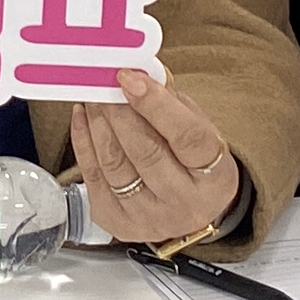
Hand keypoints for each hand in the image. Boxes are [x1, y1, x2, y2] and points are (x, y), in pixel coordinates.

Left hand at [72, 66, 244, 247]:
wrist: (187, 206)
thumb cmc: (192, 161)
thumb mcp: (197, 128)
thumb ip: (170, 103)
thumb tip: (137, 76)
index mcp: (215, 178)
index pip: (188, 138)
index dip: (156, 105)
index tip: (129, 78)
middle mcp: (185, 204)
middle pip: (146, 153)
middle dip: (119, 112)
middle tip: (104, 84)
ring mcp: (151, 219)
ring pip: (115, 166)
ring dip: (99, 125)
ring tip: (93, 98)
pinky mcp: (119, 223)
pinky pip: (93, 178)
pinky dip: (84, 143)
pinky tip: (84, 119)